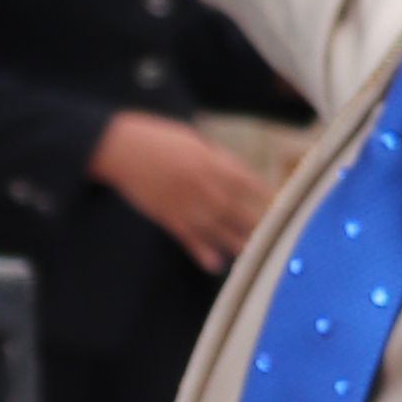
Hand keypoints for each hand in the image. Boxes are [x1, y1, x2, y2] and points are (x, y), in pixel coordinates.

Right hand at [90, 105, 267, 269]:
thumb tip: (231, 170)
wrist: (122, 150)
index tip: (279, 203)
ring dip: (237, 243)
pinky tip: (215, 264)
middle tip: (273, 235)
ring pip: (219, 230)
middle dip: (257, 223)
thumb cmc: (156, 137)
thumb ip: (213, 157)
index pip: (247, 182)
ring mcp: (187, 206)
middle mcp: (205, 187)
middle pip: (239, 210)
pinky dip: (203, 253)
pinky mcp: (169, 219)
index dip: (264, 194)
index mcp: (212, 163)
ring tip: (253, 254)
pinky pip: (190, 240)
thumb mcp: (192, 139)